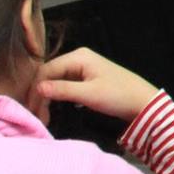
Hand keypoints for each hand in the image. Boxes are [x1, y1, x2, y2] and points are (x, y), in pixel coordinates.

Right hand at [35, 47, 159, 122]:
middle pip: (48, 75)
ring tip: (44, 117)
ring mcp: (82, 67)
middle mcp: (78, 58)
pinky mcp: (85, 78)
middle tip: (37, 117)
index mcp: (78, 57)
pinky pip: (64, 85)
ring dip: (47, 98)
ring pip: (54, 81)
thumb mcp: (89, 94)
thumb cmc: (118, 96)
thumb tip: (37, 88)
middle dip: (39, 96)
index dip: (35, 90)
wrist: (143, 102)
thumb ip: (63, 90)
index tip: (30, 110)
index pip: (46, 71)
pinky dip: (57, 98)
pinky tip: (52, 110)